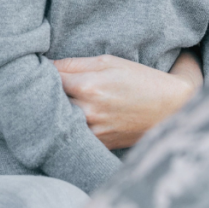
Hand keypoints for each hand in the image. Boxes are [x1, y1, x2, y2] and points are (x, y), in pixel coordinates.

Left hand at [53, 51, 202, 150]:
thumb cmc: (141, 80)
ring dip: (55, 111)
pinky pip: (74, 136)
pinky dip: (68, 127)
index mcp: (88, 87)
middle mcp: (87, 112)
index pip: (48, 78)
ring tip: (58, 101)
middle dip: (44, 92)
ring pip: (58, 121)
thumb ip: (76, 64)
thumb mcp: (109, 62)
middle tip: (41, 84)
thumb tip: (47, 64)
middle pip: (49, 102)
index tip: (37, 67)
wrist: (171, 109)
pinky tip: (71, 118)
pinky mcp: (98, 145)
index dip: (41, 72)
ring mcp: (92, 132)